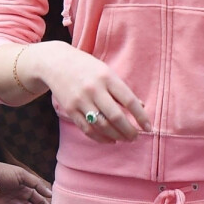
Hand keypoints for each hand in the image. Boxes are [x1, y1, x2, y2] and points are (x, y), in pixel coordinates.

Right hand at [0, 41, 150, 143]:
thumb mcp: (107, 71)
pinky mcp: (70, 110)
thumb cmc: (87, 67)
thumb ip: (122, 89)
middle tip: (136, 137)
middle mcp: (94, 89)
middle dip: (129, 131)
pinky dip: (101, 138)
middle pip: (116, 117)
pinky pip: (87, 129)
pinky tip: (110, 140)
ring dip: (116, 136)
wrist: (55, 62)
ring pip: (102, 126)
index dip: (141, 116)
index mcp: (107, 77)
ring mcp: (81, 100)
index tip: (148, 127)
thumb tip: (141, 106)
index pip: (129, 101)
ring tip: (125, 139)